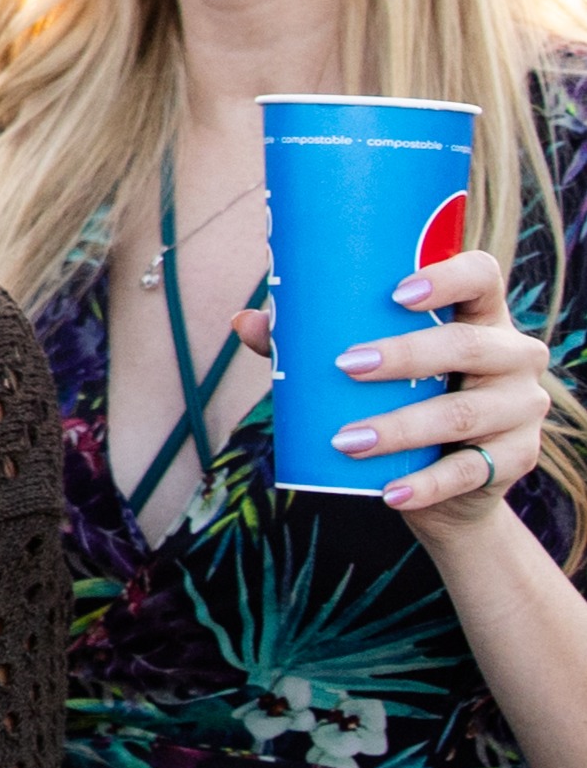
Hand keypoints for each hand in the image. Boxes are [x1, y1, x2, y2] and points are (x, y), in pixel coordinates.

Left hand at [253, 244, 556, 533]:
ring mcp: (522, 407)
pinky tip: (392, 492)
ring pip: (463, 413)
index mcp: (480, 315)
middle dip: (406, 355)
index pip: (482, 276)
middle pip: (468, 345)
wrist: (446, 481)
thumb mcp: (366, 366)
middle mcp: (513, 354)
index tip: (395, 293)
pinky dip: (428, 485)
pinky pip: (472, 471)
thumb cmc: (402, 398)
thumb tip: (244, 321)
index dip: (448, 277)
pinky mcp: (518, 457)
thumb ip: (310, 341)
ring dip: (402, 427)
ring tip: (348, 440)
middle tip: (345, 366)